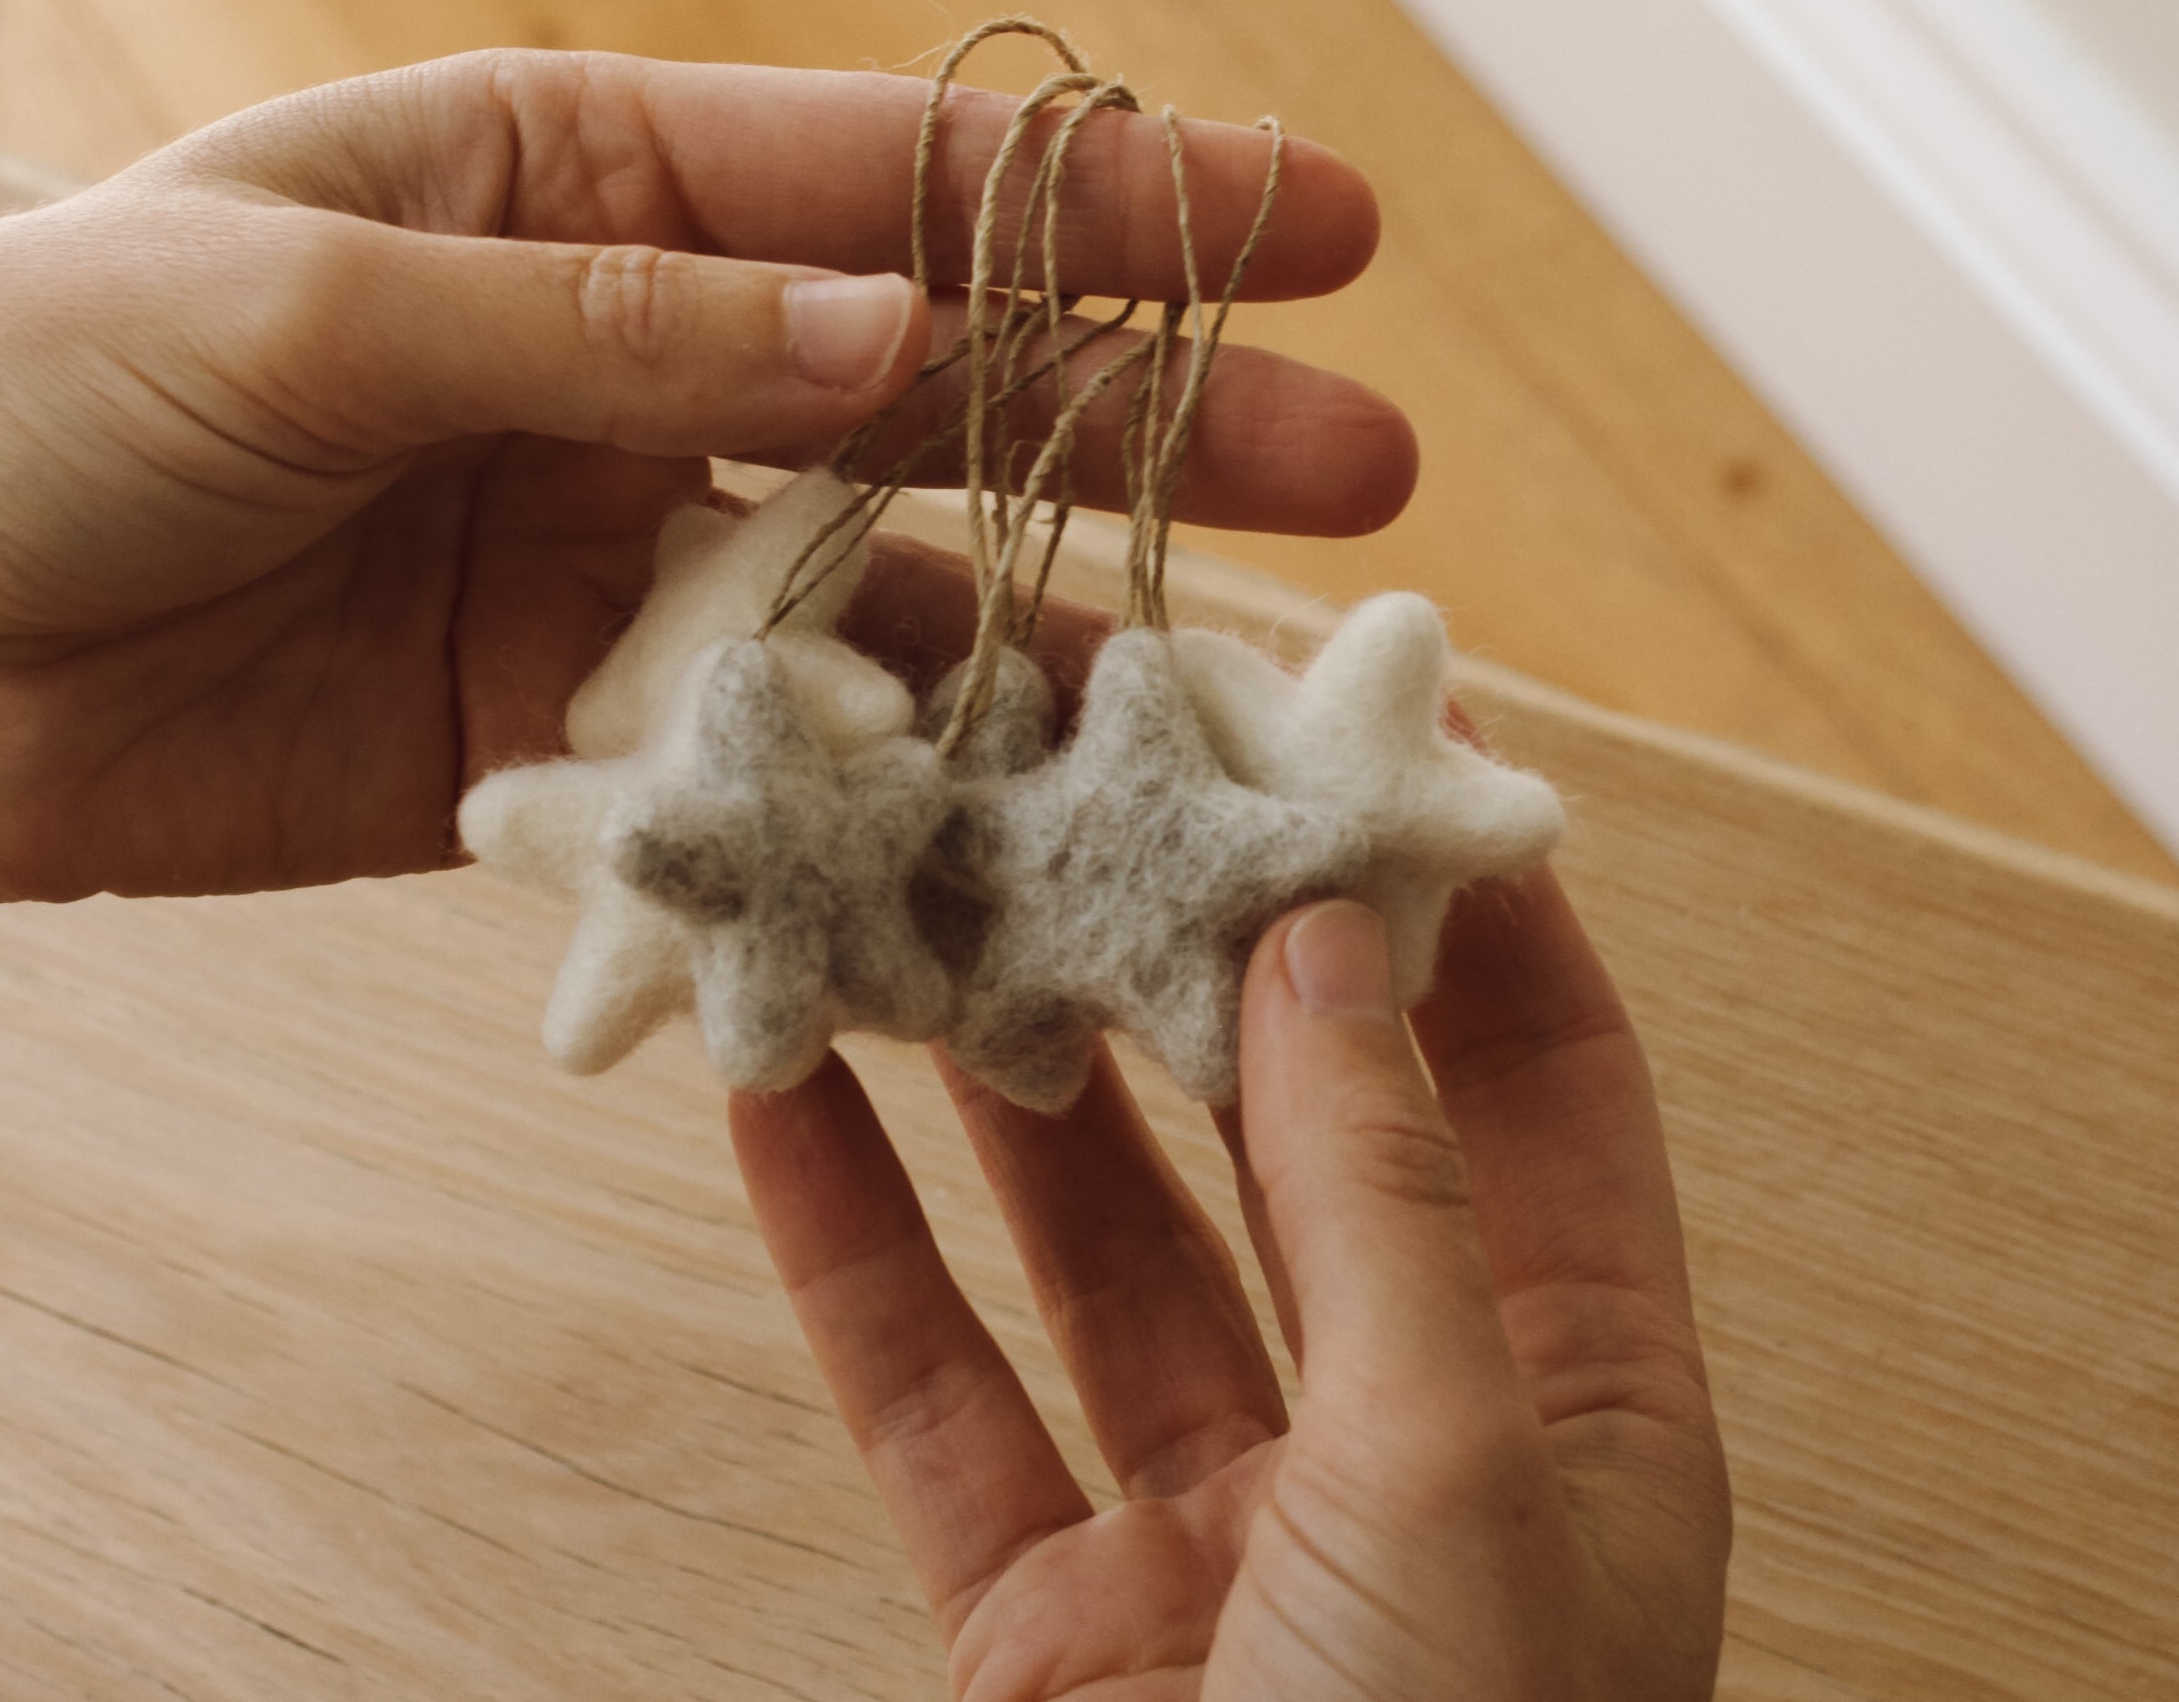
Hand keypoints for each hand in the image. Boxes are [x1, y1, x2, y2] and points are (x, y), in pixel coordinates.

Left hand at [0, 49, 1404, 915]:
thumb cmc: (30, 389)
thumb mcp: (318, 296)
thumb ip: (613, 323)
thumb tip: (888, 342)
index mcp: (568, 179)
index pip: (889, 173)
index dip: (1111, 198)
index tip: (1316, 214)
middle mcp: (626, 354)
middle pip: (945, 379)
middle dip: (1153, 413)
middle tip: (1359, 459)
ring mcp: (613, 546)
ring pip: (886, 579)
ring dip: (1048, 627)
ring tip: (1222, 686)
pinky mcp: (581, 720)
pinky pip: (777, 742)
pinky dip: (884, 779)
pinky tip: (1014, 813)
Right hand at [729, 876, 1729, 1698]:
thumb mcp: (1457, 1478)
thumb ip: (1380, 1201)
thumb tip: (1328, 942)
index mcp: (1574, 1417)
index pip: (1533, 1093)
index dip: (1453, 912)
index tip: (1352, 740)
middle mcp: (1400, 1451)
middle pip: (1285, 1143)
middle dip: (1187, 964)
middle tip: (1093, 779)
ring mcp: (1208, 1533)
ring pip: (1088, 1244)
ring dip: (997, 1080)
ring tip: (916, 895)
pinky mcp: (1035, 1617)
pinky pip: (928, 1390)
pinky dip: (849, 1248)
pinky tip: (779, 1102)